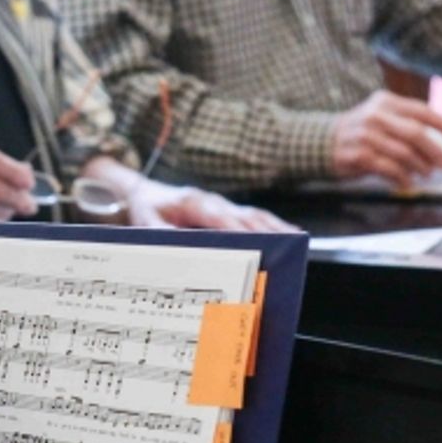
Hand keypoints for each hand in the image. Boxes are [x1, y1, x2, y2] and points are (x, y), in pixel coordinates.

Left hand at [128, 180, 297, 232]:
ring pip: (253, 214)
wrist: (146, 193)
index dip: (240, 230)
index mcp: (193, 203)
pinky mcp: (226, 208)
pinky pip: (252, 215)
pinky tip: (288, 231)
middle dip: (266, 229)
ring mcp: (221, 203)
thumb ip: (164, 236)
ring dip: (275, 225)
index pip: (221, 218)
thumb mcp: (147, 224)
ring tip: (295, 238)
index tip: (256, 242)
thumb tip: (181, 249)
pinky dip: (271, 223)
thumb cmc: (148, 210)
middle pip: (244, 215)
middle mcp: (212, 200)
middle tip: (287, 243)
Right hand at [332, 90, 441, 188]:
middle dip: (435, 151)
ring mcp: (366, 136)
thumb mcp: (380, 116)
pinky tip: (407, 183)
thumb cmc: (358, 132)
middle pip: (415, 134)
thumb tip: (440, 140)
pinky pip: (388, 168)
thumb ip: (406, 121)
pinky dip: (401, 178)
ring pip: (403, 153)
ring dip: (419, 167)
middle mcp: (376, 116)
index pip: (422, 111)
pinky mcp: (358, 155)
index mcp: (385, 102)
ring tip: (426, 174)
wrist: (320, 142)